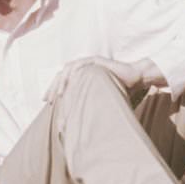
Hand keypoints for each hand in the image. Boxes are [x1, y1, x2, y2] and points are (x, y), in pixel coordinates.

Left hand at [43, 56, 163, 101]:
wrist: (135, 79)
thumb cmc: (120, 90)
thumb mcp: (100, 98)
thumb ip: (88, 104)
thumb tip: (78, 123)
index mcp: (81, 75)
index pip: (63, 81)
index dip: (54, 91)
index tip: (48, 103)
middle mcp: (83, 67)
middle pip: (62, 75)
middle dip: (53, 87)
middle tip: (48, 100)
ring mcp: (89, 62)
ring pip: (69, 68)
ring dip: (62, 81)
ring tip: (60, 94)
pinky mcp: (97, 60)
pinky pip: (82, 64)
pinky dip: (75, 72)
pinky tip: (71, 81)